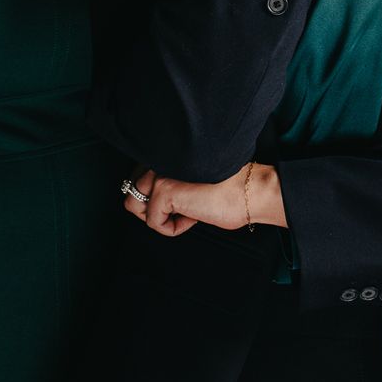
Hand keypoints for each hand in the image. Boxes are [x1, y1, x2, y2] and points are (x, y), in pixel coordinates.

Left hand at [125, 163, 285, 235]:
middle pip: (132, 190)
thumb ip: (170, 179)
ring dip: (158, 216)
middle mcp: (159, 159)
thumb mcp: (191, 181)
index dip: (157, 196)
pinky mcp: (163, 190)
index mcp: (166, 153)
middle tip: (183, 209)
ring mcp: (159, 173)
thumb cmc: (229, 189)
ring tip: (185, 213)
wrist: (249, 192)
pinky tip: (195, 217)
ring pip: (134, 205)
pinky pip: (154, 222)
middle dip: (154, 206)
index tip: (184, 199)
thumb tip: (151, 198)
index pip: (138, 176)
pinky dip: (174, 228)